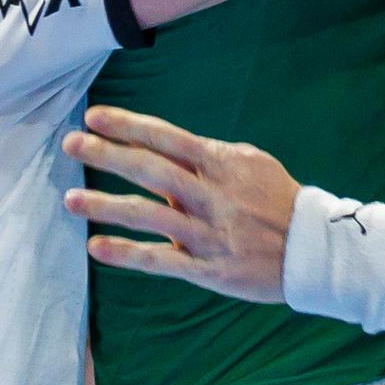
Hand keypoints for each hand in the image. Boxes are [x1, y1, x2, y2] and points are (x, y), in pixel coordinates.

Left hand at [63, 105, 299, 304]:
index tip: (94, 116)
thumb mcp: (250, 164)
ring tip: (69, 200)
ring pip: (148, 216)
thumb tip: (166, 147)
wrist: (315, 249)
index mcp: (221, 163)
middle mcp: (211, 195)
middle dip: (107, 155)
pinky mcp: (209, 269)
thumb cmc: (278, 200)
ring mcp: (208, 233)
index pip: (166, 137)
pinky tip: (96, 247)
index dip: (129, 125)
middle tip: (70, 144)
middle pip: (150, 170)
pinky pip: (161, 260)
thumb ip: (208, 157)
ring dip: (105, 206)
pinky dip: (127, 254)